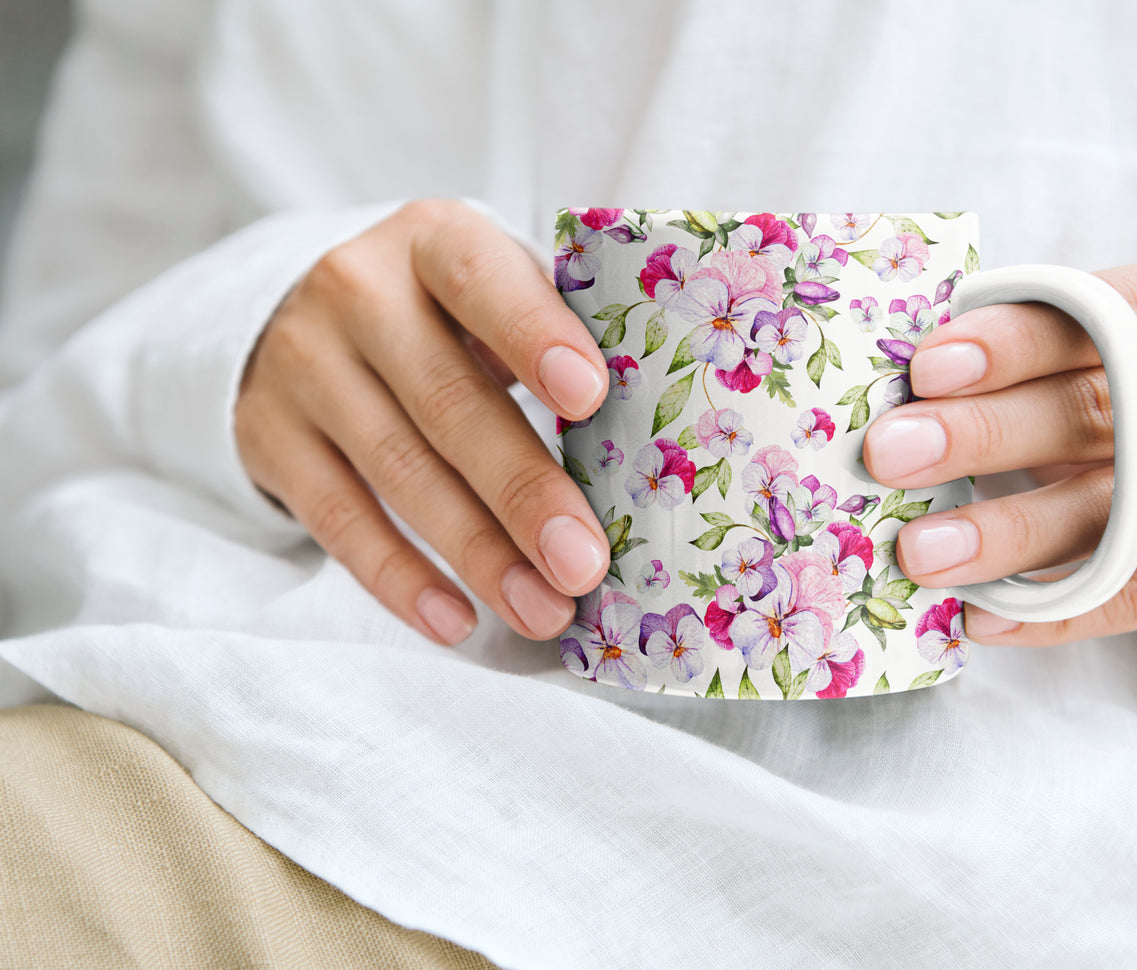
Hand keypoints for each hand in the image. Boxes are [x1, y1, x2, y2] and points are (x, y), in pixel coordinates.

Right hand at [236, 200, 611, 644]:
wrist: (303, 316)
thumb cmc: (448, 313)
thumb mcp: (494, 291)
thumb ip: (555, 336)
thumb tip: (653, 445)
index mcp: (435, 241)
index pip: (483, 280)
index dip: (535, 335)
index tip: (591, 397)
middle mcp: (360, 291)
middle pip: (448, 401)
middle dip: (522, 491)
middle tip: (583, 563)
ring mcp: (306, 365)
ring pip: (399, 470)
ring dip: (478, 553)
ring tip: (543, 610)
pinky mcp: (270, 436)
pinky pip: (338, 519)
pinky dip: (399, 578)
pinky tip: (455, 620)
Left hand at [862, 256, 1136, 644]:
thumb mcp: (1136, 340)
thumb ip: (1052, 344)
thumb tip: (914, 387)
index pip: (1113, 312)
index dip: (1015, 343)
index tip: (926, 369)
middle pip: (1112, 410)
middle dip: (988, 433)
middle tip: (892, 455)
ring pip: (1127, 512)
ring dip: (1011, 532)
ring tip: (923, 550)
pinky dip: (1055, 612)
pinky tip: (982, 615)